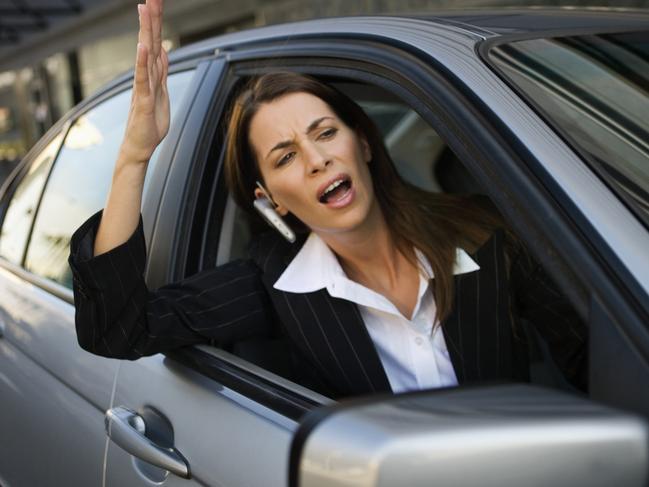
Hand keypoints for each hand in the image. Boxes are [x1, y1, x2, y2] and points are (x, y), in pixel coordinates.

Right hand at [121, 0, 168, 164]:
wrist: (139, 148)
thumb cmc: (149, 126)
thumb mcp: (162, 95)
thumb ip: (161, 74)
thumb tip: (164, 53)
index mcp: (153, 75)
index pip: (156, 44)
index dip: (156, 23)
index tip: (155, 2)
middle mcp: (146, 77)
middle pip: (151, 42)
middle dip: (152, 18)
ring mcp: (143, 87)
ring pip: (146, 54)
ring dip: (147, 31)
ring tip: (145, 8)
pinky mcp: (142, 100)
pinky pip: (142, 78)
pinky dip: (142, 61)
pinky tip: (142, 45)